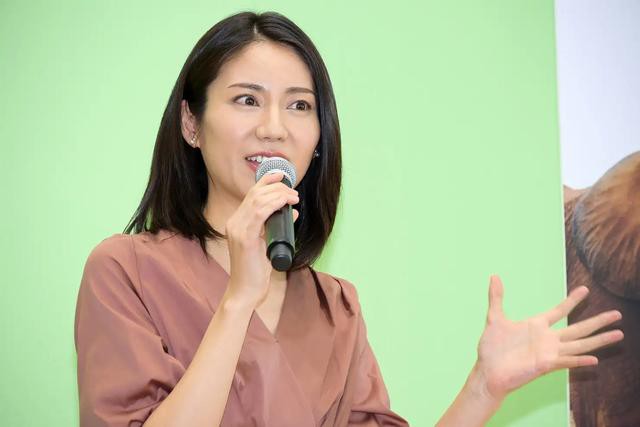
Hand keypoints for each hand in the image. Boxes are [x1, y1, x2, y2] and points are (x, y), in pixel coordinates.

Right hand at [224, 171, 298, 307]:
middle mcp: (234, 222)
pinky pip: (259, 213)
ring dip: (279, 194)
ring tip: (293, 197)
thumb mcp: (269, 244)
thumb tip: (292, 212)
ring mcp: (237, 229)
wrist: (246, 291)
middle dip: (277, 187)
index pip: (251, 194)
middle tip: (293, 191)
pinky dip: (274, 204)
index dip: (266, 181)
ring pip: (258, 200)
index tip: (282, 175)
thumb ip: (277, 227)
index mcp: (237, 222)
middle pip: (255, 193)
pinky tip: (285, 203)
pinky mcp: (244, 238)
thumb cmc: (256, 271)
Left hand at [475, 275, 623, 400]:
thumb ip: (496, 297)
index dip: (573, 300)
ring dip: (598, 340)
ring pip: (579, 345)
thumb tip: (494, 276)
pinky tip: (594, 359)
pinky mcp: (544, 365)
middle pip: (578, 328)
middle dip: (598, 321)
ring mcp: (548, 353)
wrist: (487, 371)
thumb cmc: (491, 348)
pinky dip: (579, 361)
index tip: (585, 289)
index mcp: (536, 326)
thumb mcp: (494, 318)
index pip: (560, 310)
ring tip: (618, 333)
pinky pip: (565, 362)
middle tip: (617, 313)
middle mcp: (547, 339)